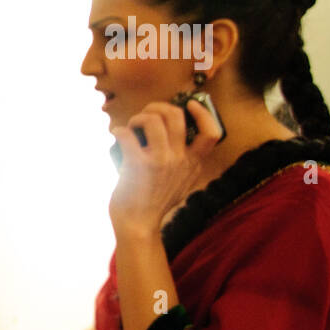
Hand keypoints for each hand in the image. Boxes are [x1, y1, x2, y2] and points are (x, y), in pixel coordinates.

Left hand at [108, 99, 221, 237]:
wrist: (138, 225)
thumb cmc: (153, 203)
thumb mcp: (180, 183)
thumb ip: (183, 163)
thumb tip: (171, 140)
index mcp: (193, 163)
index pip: (212, 132)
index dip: (203, 112)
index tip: (190, 103)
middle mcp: (181, 160)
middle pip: (177, 116)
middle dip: (158, 107)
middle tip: (145, 115)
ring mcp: (161, 162)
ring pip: (154, 120)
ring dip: (138, 117)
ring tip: (131, 127)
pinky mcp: (139, 165)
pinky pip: (128, 135)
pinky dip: (119, 130)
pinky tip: (116, 134)